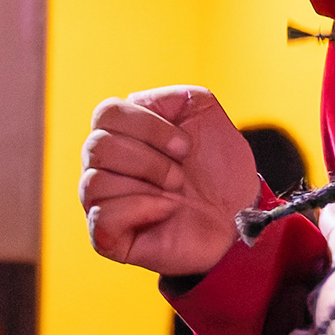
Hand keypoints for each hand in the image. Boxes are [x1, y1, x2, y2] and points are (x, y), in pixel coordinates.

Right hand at [79, 87, 260, 275]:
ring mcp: (102, 203)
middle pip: (97, 146)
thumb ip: (173, 96)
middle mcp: (102, 168)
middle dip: (151, 159)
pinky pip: (102, 217)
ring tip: (175, 193)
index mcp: (120, 135)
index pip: (106, 113)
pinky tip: (166, 211)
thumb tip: (136, 100)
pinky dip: (141, 209)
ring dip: (149, 183)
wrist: (240, 214)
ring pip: (94, 181)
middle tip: (180, 174)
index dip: (149, 126)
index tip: (185, 146)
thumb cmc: (219, 168)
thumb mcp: (205, 115)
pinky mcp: (108, 238)